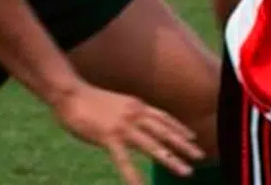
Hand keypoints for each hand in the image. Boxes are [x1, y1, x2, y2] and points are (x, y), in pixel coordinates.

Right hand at [53, 83, 204, 183]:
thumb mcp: (115, 103)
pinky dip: (134, 177)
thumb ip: (127, 112)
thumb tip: (134, 123)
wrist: (69, 93)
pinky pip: (124, 161)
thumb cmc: (88, 100)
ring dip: (171, 159)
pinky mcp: (108, 138)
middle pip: (165, 132)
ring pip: (153, 146)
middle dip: (184, 145)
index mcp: (136, 105)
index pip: (164, 118)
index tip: (192, 138)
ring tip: (185, 172)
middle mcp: (135, 114)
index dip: (179, 129)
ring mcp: (123, 126)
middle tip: (200, 156)